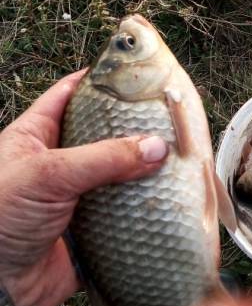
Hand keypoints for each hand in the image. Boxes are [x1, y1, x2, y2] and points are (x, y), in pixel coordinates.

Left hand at [0, 71, 168, 305]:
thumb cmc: (0, 217)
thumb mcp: (48, 174)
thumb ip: (104, 158)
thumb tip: (159, 147)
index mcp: (36, 136)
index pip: (71, 95)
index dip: (102, 81)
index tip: (138, 73)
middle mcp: (58, 163)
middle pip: (103, 135)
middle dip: (134, 127)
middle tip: (170, 115)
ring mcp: (75, 198)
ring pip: (118, 175)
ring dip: (144, 170)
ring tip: (180, 153)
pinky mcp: (91, 232)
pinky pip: (124, 215)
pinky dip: (145, 210)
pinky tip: (172, 198)